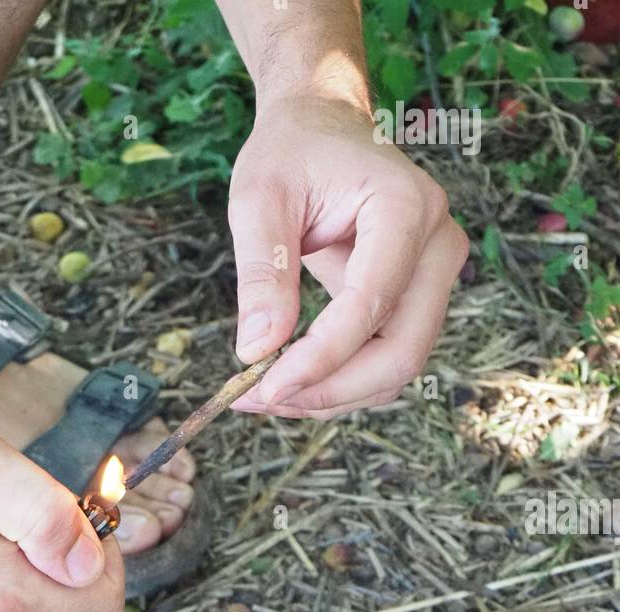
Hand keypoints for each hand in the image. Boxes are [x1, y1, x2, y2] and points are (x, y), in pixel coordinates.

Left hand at [228, 96, 468, 417]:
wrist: (322, 127)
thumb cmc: (291, 152)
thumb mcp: (258, 199)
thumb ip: (261, 273)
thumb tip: (256, 351)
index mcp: (407, 207)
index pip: (371, 306)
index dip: (320, 359)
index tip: (262, 387)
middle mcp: (438, 245)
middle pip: (401, 353)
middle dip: (329, 391)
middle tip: (259, 400)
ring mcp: (435, 276)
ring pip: (396, 369)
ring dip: (331, 396)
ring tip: (263, 393)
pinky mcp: (418, 299)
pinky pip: (385, 359)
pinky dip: (338, 382)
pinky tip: (289, 378)